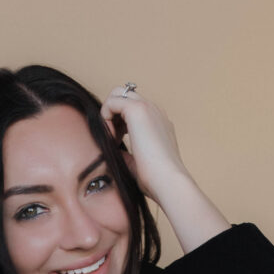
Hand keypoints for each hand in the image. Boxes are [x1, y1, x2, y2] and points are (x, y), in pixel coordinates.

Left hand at [100, 85, 190, 207]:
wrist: (168, 181)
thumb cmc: (156, 179)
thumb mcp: (138, 164)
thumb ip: (127, 154)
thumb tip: (114, 150)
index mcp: (158, 123)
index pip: (133, 109)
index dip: (119, 122)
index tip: (117, 142)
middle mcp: (155, 111)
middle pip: (125, 96)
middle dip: (113, 113)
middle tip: (112, 136)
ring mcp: (149, 108)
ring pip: (119, 93)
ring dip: (109, 113)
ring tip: (111, 136)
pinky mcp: (138, 110)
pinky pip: (112, 101)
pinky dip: (105, 116)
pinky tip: (111, 136)